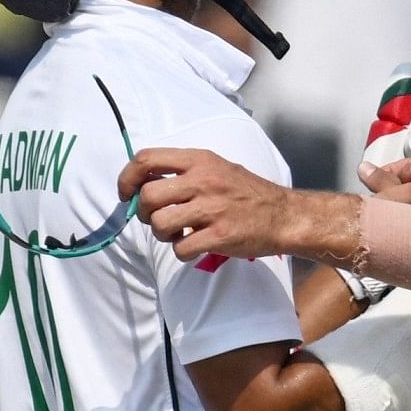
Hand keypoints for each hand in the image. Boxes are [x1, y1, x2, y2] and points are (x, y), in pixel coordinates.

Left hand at [119, 148, 331, 261]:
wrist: (284, 216)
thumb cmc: (246, 192)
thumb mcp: (216, 167)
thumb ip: (182, 172)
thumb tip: (141, 185)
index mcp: (199, 160)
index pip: (146, 159)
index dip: (127, 178)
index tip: (127, 194)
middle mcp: (204, 181)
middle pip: (148, 196)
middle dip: (144, 213)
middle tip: (157, 220)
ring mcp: (212, 209)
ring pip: (160, 223)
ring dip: (161, 234)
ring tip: (176, 234)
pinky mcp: (220, 235)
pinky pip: (180, 249)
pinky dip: (181, 252)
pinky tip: (193, 246)